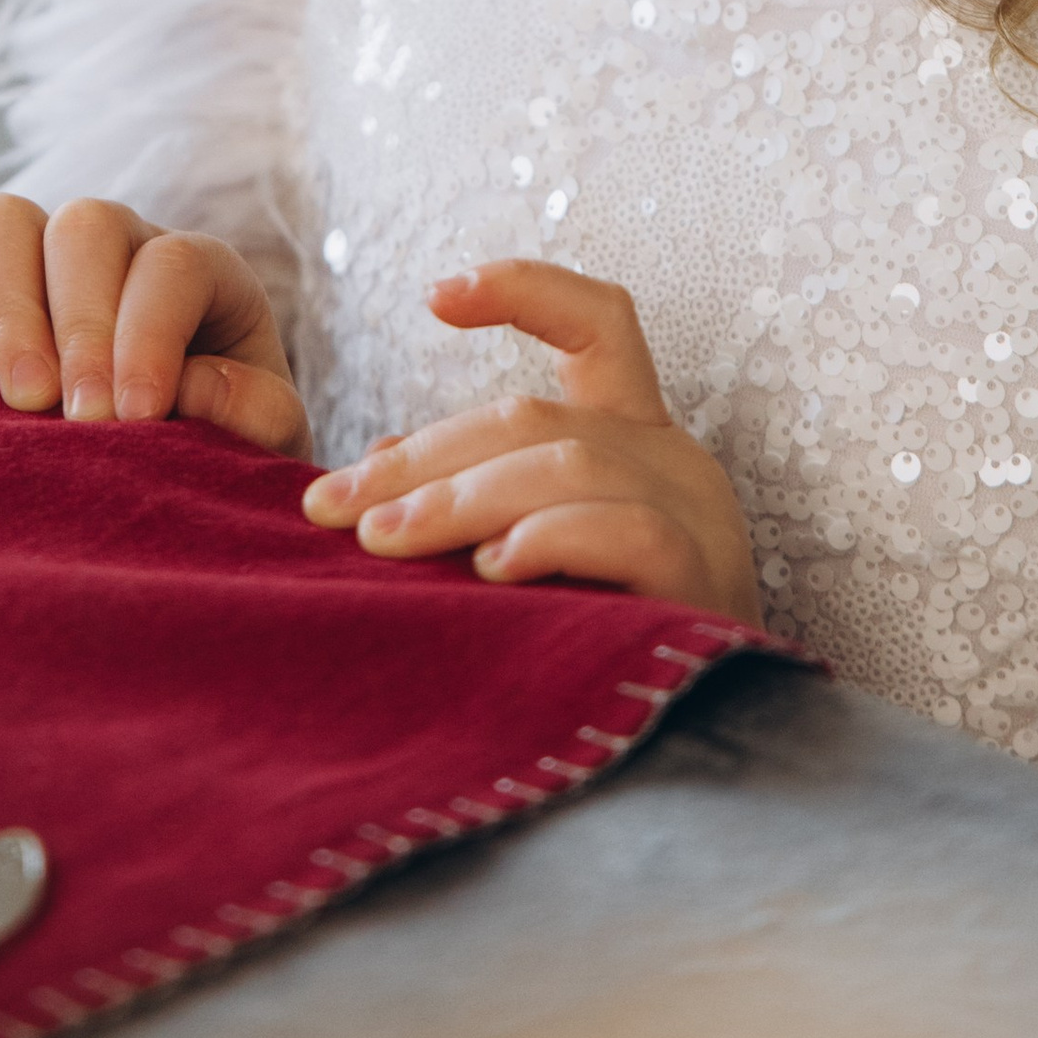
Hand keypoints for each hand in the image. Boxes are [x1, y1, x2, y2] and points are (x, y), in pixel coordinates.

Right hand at [0, 193, 307, 452]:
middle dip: (78, 324)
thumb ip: (252, 410)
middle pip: (86, 226)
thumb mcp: (264, 434)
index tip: (135, 415)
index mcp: (199, 270)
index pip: (172, 263)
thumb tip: (189, 387)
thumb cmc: (218, 440)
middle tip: (76, 415)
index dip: (150, 333)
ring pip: (3, 219)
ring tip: (20, 396)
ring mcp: (39, 254)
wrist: (162, 465)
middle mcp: (118, 244)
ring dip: (4, 305)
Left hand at [301, 260, 761, 622]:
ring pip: (565, 465)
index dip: (527, 291)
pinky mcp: (706, 576)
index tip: (435, 295)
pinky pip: (624, 531)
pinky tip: (490, 568)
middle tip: (331, 504)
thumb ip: (477, 500)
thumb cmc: (610, 646)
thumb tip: (378, 460)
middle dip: (422, 458)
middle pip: (535, 415)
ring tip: (381, 541)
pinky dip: (549, 539)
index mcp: (639, 439)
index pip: (600, 327)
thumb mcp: (537, 559)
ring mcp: (698, 514)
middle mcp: (673, 461)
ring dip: (459, 499)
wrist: (703, 747)